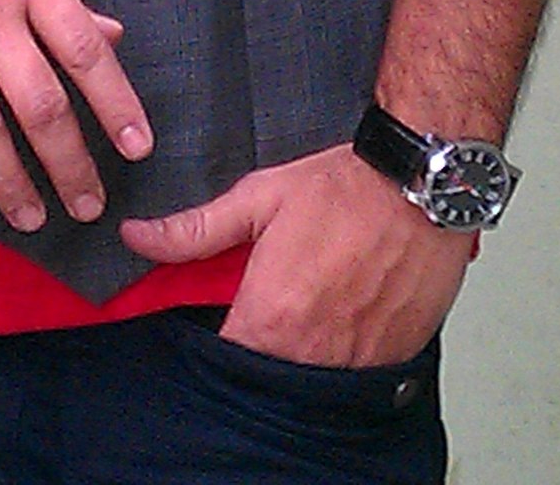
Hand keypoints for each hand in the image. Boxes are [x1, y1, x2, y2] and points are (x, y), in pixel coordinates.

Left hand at [121, 143, 472, 367]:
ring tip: (317, 296)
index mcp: (271, 316)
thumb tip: (139, 238)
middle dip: (265, 339)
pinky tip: (351, 305)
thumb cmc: (344, 188)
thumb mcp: (259, 198)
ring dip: (308, 345)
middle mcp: (312, 351)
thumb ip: (196, 229)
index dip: (221, 338)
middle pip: (269, 370)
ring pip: (314, 375)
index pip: (224, 359)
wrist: (420, 183)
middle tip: (280, 296)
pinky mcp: (393, 358)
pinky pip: (358, 371)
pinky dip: (349, 347)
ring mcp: (357, 361)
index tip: (228, 313)